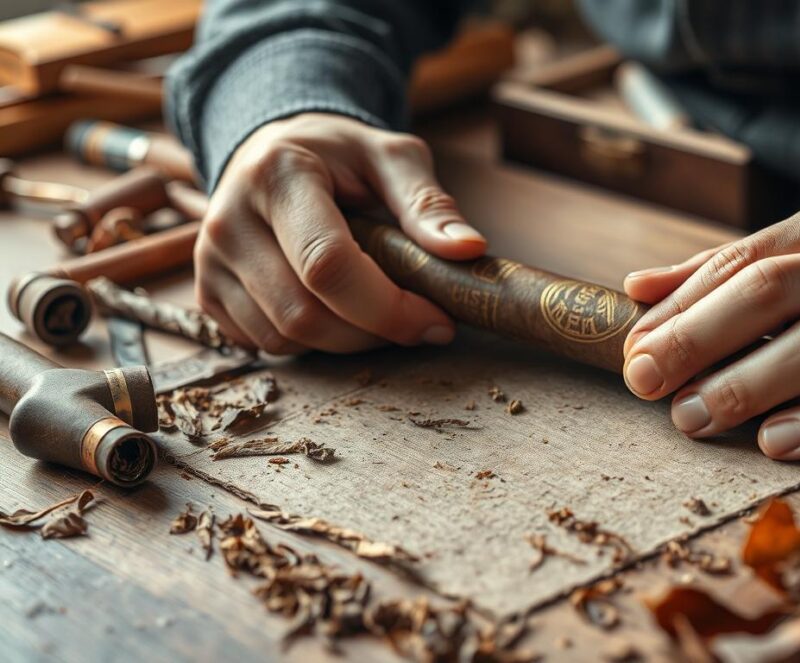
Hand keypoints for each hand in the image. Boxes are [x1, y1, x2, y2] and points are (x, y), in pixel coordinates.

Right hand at [195, 113, 486, 353]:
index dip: (388, 308)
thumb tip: (469, 250)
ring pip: (285, 339)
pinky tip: (334, 309)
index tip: (437, 320)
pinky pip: (264, 346)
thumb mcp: (391, 158)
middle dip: (373, 332)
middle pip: (305, 314)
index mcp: (277, 175)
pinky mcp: (205, 294)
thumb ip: (429, 203)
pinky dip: (310, 343)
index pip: (327, 265)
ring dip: (346, 341)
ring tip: (376, 308)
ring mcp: (208, 261)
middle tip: (417, 320)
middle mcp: (228, 220)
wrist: (271, 151)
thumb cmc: (339, 156)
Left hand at [620, 193, 799, 458]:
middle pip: (776, 291)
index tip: (633, 352)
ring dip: (757, 381)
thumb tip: (639, 289)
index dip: (683, 308)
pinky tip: (785, 441)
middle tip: (647, 385)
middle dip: (702, 339)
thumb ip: (735, 264)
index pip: (744, 261)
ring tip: (699, 418)